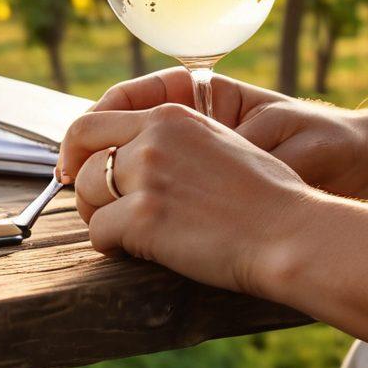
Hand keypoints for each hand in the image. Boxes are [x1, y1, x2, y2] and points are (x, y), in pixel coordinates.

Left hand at [57, 99, 317, 294]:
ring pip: (85, 190)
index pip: (95, 120)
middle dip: (79, 180)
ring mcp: (147, 175)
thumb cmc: (269, 199)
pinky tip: (132, 251)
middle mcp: (153, 137)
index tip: (74, 169)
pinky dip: (109, 245)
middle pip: (81, 150)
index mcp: (170, 115)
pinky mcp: (143, 216)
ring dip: (94, 214)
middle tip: (93, 207)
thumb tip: (137, 154)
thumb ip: (174, 141)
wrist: (293, 234)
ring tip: (119, 233)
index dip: (77, 148)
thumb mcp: (219, 143)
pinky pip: (98, 232)